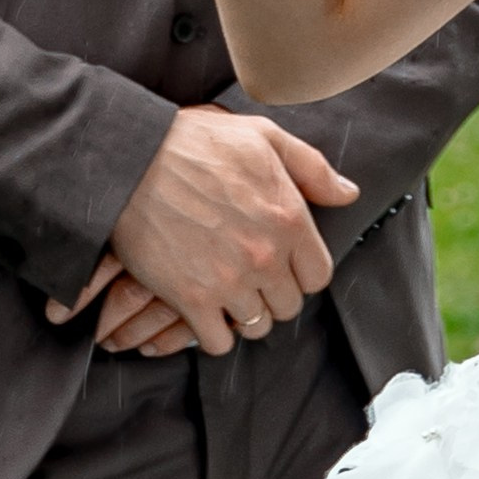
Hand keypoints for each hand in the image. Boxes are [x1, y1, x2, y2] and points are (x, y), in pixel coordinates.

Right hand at [49, 105, 357, 356]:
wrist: (130, 161)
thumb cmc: (195, 142)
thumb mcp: (263, 137)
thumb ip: (312, 169)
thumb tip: (348, 195)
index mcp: (289, 217)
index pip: (318, 275)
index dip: (301, 272)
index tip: (281, 264)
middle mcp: (266, 255)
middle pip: (289, 305)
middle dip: (274, 294)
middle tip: (251, 278)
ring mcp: (229, 281)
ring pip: (257, 326)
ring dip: (245, 314)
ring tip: (228, 293)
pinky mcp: (191, 299)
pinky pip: (218, 342)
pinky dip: (212, 333)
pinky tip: (203, 310)